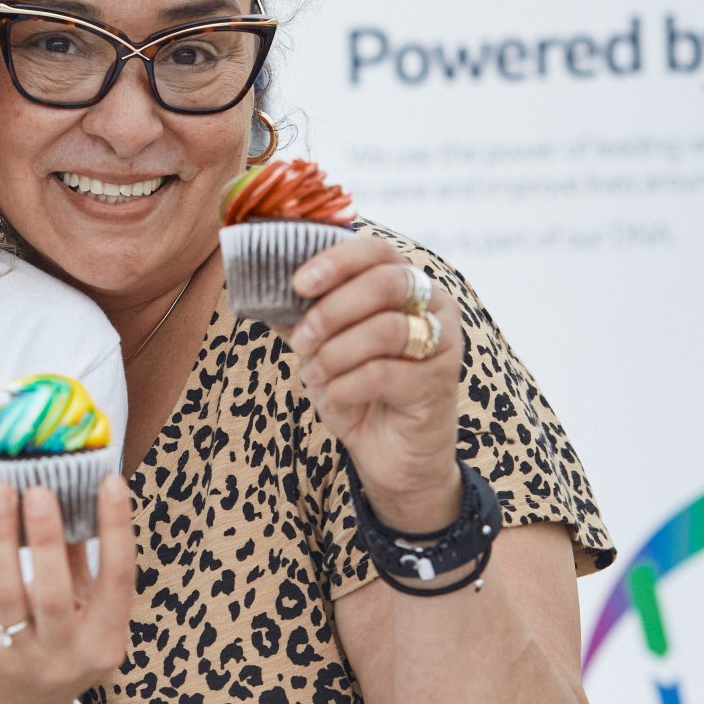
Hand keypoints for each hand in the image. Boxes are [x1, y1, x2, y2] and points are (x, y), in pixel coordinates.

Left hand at [0, 479, 134, 703]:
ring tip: (0, 488)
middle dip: (45, 538)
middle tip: (39, 489)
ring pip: (6, 590)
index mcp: (104, 642)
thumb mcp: (84, 615)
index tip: (112, 481)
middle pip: (54, 593)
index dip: (117, 530)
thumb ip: (83, 561)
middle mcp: (64, 653)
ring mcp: (18, 654)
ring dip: (0, 536)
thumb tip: (79, 491)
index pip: (118, 582)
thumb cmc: (58, 646)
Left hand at [289, 236, 465, 532]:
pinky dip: (346, 386)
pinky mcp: (440, 382)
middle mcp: (433, 304)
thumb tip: (261, 292)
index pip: (376, 249)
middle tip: (301, 339)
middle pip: (385, 283)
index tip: (297, 284)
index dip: (335, 261)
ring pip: (385, 329)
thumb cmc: (358, 389)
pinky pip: (383, 374)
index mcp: (405, 282)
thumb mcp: (322, 347)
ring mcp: (443, 342)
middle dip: (331, 311)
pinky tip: (335, 396)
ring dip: (336, 352)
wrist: (391, 454)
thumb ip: (302, 316)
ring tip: (314, 372)